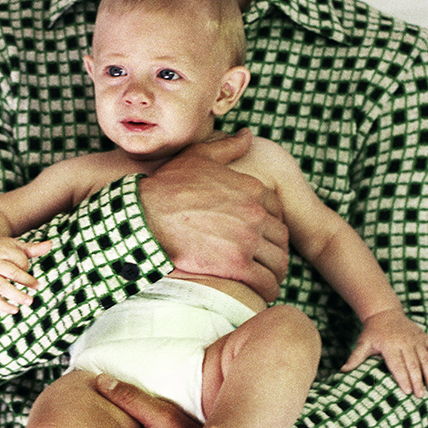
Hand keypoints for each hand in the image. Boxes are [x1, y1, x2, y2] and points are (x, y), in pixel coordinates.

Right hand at [0, 236, 52, 315]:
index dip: (25, 265)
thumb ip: (33, 248)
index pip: (18, 260)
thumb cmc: (2, 249)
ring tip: (30, 301)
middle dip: (24, 280)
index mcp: (0, 251)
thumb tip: (50, 244)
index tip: (27, 266)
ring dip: (16, 295)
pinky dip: (3, 306)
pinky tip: (15, 310)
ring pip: (1, 287)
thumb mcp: (15, 245)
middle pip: (10, 272)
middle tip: (38, 286)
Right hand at [138, 130, 288, 300]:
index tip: (265, 236)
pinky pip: (265, 282)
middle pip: (282, 238)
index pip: (279, 210)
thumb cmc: (167, 186)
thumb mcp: (198, 157)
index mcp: (251, 188)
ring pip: (278, 262)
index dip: (274, 224)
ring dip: (276, 272)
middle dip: (276, 250)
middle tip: (266, 260)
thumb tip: (247, 135)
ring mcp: (247, 240)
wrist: (145, 217)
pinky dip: (268, 290)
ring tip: (267, 279)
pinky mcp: (236, 265)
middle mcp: (254, 213)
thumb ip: (227, 147)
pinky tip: (262, 292)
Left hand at [342, 309, 427, 394]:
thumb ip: (355, 358)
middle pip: (413, 364)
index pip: (397, 365)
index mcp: (389, 345)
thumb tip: (343, 371)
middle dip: (417, 381)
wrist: (384, 312)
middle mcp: (405, 342)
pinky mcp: (424, 335)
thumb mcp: (363, 343)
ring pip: (426, 358)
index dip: (403, 379)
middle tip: (420, 395)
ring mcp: (416, 338)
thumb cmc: (373, 332)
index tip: (406, 392)